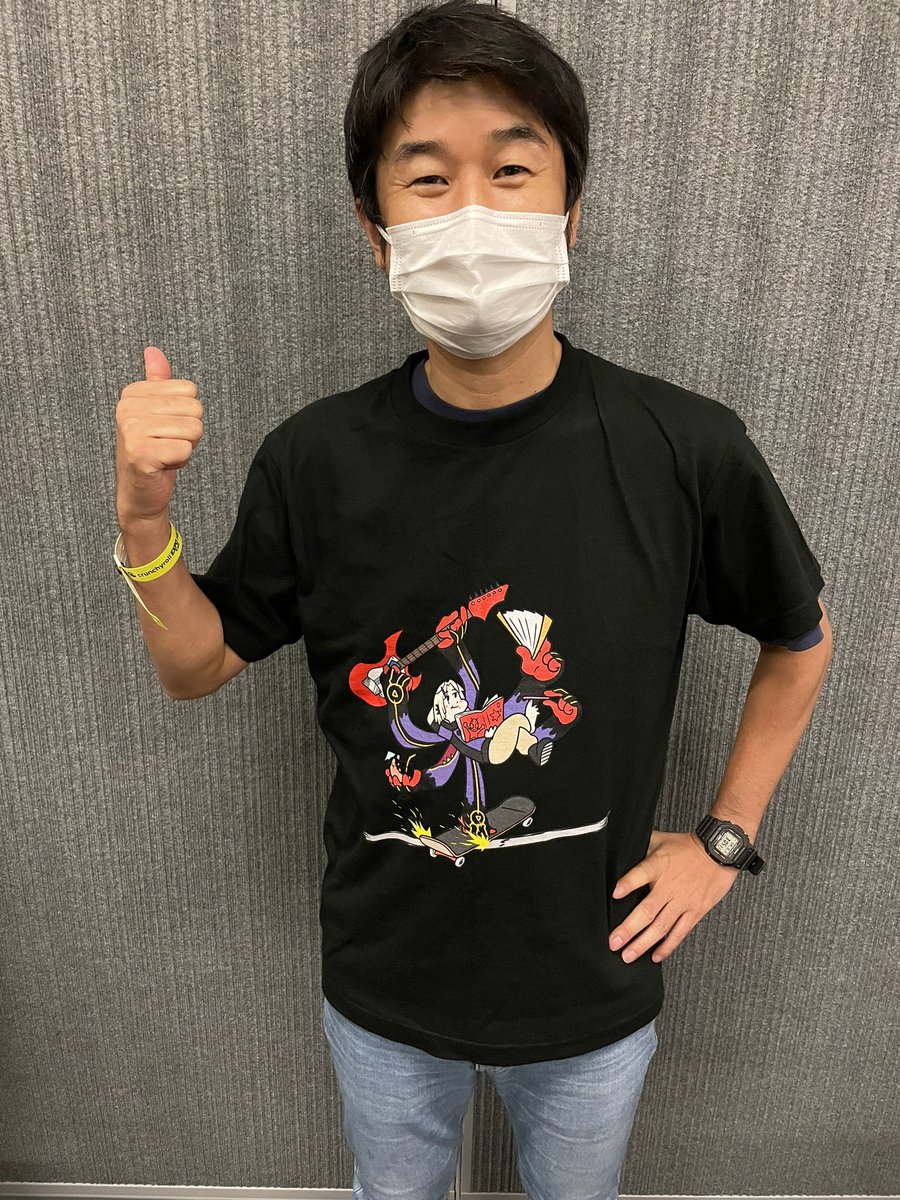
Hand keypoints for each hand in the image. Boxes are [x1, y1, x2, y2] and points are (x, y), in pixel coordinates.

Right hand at [116, 346, 204, 524]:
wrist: (139, 493)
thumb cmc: (152, 451)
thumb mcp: (154, 412)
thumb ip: (157, 382)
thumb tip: (153, 351)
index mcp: (132, 394)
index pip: (189, 390)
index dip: (185, 414)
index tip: (164, 428)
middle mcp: (128, 408)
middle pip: (195, 409)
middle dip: (188, 432)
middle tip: (166, 444)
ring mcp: (132, 430)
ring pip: (194, 429)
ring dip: (185, 447)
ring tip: (165, 454)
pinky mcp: (141, 453)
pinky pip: (185, 449)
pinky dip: (180, 461)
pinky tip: (163, 465)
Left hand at [608, 830, 739, 963]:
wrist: (719, 851)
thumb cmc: (687, 846)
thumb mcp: (660, 839)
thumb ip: (640, 848)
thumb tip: (619, 850)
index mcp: (658, 866)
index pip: (640, 874)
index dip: (627, 884)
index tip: (615, 894)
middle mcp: (669, 886)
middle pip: (647, 910)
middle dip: (629, 929)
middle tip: (614, 943)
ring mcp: (683, 901)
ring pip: (661, 927)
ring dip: (643, 943)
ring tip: (629, 956)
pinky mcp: (696, 911)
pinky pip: (679, 932)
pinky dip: (667, 946)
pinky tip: (656, 956)